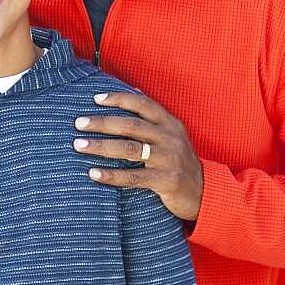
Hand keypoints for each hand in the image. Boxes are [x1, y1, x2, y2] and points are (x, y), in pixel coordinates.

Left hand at [73, 91, 203, 221]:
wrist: (206, 193)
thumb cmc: (180, 161)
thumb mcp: (173, 135)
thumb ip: (154, 117)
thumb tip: (133, 91)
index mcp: (170, 123)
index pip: (142, 103)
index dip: (118, 98)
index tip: (95, 98)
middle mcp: (170, 138)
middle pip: (130, 125)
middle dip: (101, 122)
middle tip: (78, 123)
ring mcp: (169, 159)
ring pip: (129, 149)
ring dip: (100, 146)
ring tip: (79, 145)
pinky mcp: (166, 181)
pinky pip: (133, 177)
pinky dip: (111, 175)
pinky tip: (93, 173)